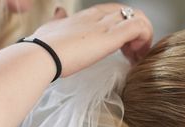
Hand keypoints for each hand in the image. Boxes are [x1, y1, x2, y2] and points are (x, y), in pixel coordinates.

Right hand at [30, 3, 152, 77]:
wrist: (40, 55)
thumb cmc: (42, 47)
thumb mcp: (51, 28)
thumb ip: (58, 21)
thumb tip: (59, 12)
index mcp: (86, 15)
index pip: (114, 11)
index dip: (122, 27)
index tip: (121, 48)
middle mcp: (98, 16)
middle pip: (130, 13)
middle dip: (137, 33)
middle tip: (132, 54)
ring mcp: (106, 25)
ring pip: (139, 17)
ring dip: (143, 38)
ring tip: (136, 57)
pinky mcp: (111, 37)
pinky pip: (139, 28)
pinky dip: (144, 41)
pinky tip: (135, 56)